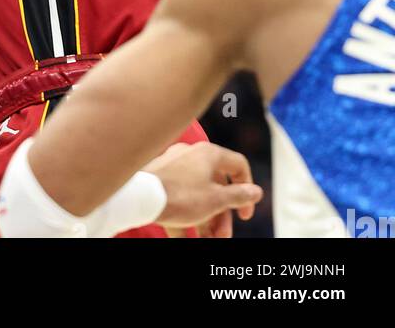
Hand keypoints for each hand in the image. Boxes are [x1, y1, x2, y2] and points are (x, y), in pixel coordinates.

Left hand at [146, 142, 261, 237]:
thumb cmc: (181, 195)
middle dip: (223, 216)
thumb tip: (255, 191)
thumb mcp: (216, 200)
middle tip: (223, 237)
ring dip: (207, 220)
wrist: (141, 197)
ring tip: (207, 241)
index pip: (238, 165)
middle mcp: (192, 155)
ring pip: (198, 194)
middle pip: (218, 186)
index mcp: (209, 154)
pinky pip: (180, 198)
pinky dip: (186, 217)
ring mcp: (175, 166)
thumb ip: (238, 196)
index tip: (244, 214)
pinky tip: (187, 238)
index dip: (247, 189)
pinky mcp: (161, 178)